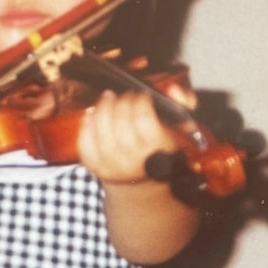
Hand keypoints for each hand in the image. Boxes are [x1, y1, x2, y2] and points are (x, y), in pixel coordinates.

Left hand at [77, 84, 196, 184]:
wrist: (143, 179)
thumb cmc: (160, 146)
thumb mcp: (179, 128)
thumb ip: (182, 103)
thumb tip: (173, 88)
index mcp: (158, 150)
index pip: (143, 119)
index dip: (139, 101)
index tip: (141, 95)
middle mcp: (135, 161)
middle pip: (120, 122)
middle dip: (121, 101)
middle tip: (124, 95)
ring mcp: (113, 167)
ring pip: (101, 130)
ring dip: (103, 107)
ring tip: (108, 98)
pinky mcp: (96, 168)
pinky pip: (85, 142)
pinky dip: (87, 124)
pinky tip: (93, 114)